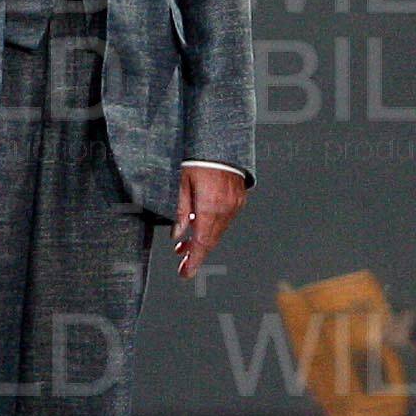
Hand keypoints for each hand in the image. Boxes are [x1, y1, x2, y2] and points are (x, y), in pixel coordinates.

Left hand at [173, 164, 246, 279]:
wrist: (222, 142)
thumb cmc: (199, 159)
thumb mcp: (181, 183)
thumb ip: (179, 211)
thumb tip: (177, 235)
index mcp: (210, 206)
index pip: (202, 242)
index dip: (194, 260)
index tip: (186, 273)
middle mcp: (226, 208)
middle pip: (211, 240)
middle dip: (196, 253)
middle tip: (183, 263)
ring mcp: (235, 204)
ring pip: (218, 231)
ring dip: (203, 239)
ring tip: (185, 245)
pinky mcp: (238, 198)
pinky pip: (225, 219)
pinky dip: (213, 227)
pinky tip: (200, 226)